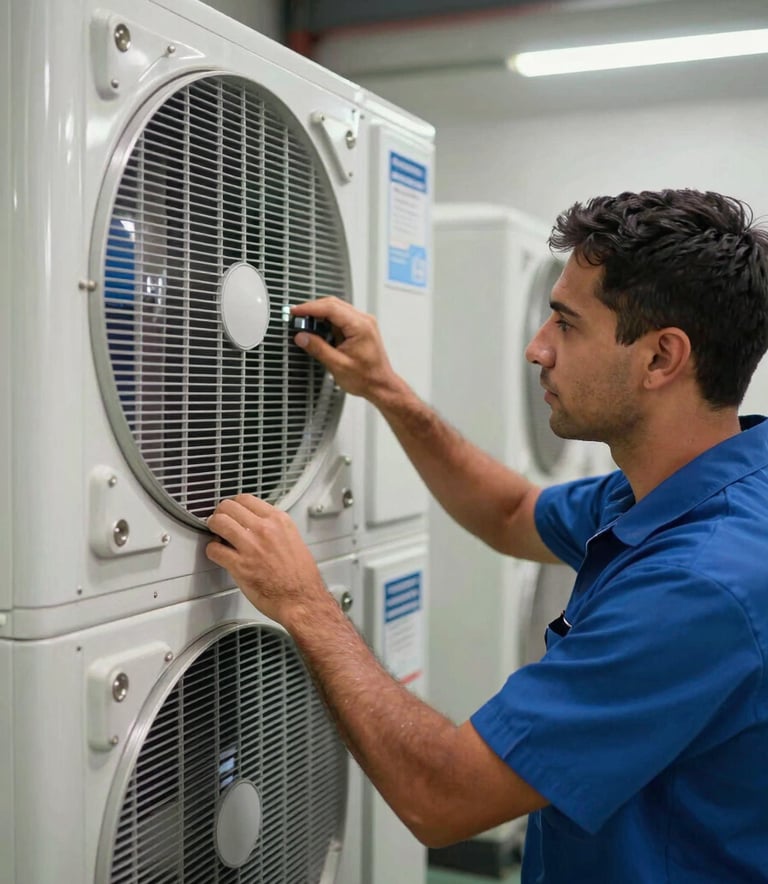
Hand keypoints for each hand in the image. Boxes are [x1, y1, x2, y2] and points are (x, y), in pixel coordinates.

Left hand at [205, 495, 326, 626]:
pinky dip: (212, 551)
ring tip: (216, 534)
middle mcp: (264, 529)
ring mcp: (251, 546)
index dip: (235, 505)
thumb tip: (259, 525)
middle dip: (221, 513)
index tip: (232, 511)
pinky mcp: (240, 565)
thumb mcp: (293, 540)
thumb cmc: (301, 577)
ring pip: (219, 522)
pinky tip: (218, 553)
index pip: (246, 498)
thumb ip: (275, 529)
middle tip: (220, 521)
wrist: (302, 599)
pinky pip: (214, 549)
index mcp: (279, 521)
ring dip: (213, 527)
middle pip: (229, 506)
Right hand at [291, 297, 397, 403]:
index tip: (295, 311)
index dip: (310, 308)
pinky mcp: (360, 328)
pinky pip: (340, 317)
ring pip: (336, 309)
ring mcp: (363, 323)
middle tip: (296, 317)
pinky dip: (327, 320)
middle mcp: (363, 321)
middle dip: (313, 309)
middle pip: (333, 304)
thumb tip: (301, 337)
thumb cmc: (366, 378)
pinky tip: (318, 329)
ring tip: (304, 324)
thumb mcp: (337, 365)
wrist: (380, 385)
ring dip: (319, 314)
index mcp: (360, 326)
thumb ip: (318, 348)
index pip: (330, 308)